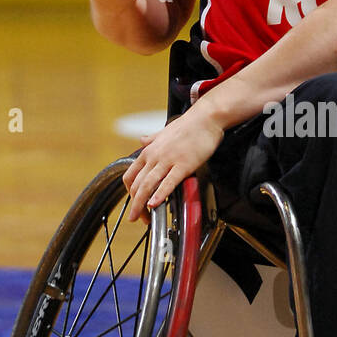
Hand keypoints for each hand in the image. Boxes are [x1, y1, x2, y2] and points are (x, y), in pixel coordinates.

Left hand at [122, 105, 223, 221]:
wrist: (206, 118)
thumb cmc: (188, 125)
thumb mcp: (164, 131)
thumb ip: (151, 138)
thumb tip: (142, 140)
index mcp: (149, 150)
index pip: (130, 176)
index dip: (129, 193)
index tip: (134, 203)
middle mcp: (154, 156)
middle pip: (137, 185)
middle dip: (135, 205)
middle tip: (137, 218)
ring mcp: (168, 161)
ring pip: (147, 186)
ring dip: (141, 204)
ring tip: (141, 218)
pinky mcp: (183, 165)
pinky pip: (168, 183)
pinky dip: (159, 195)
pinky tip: (155, 204)